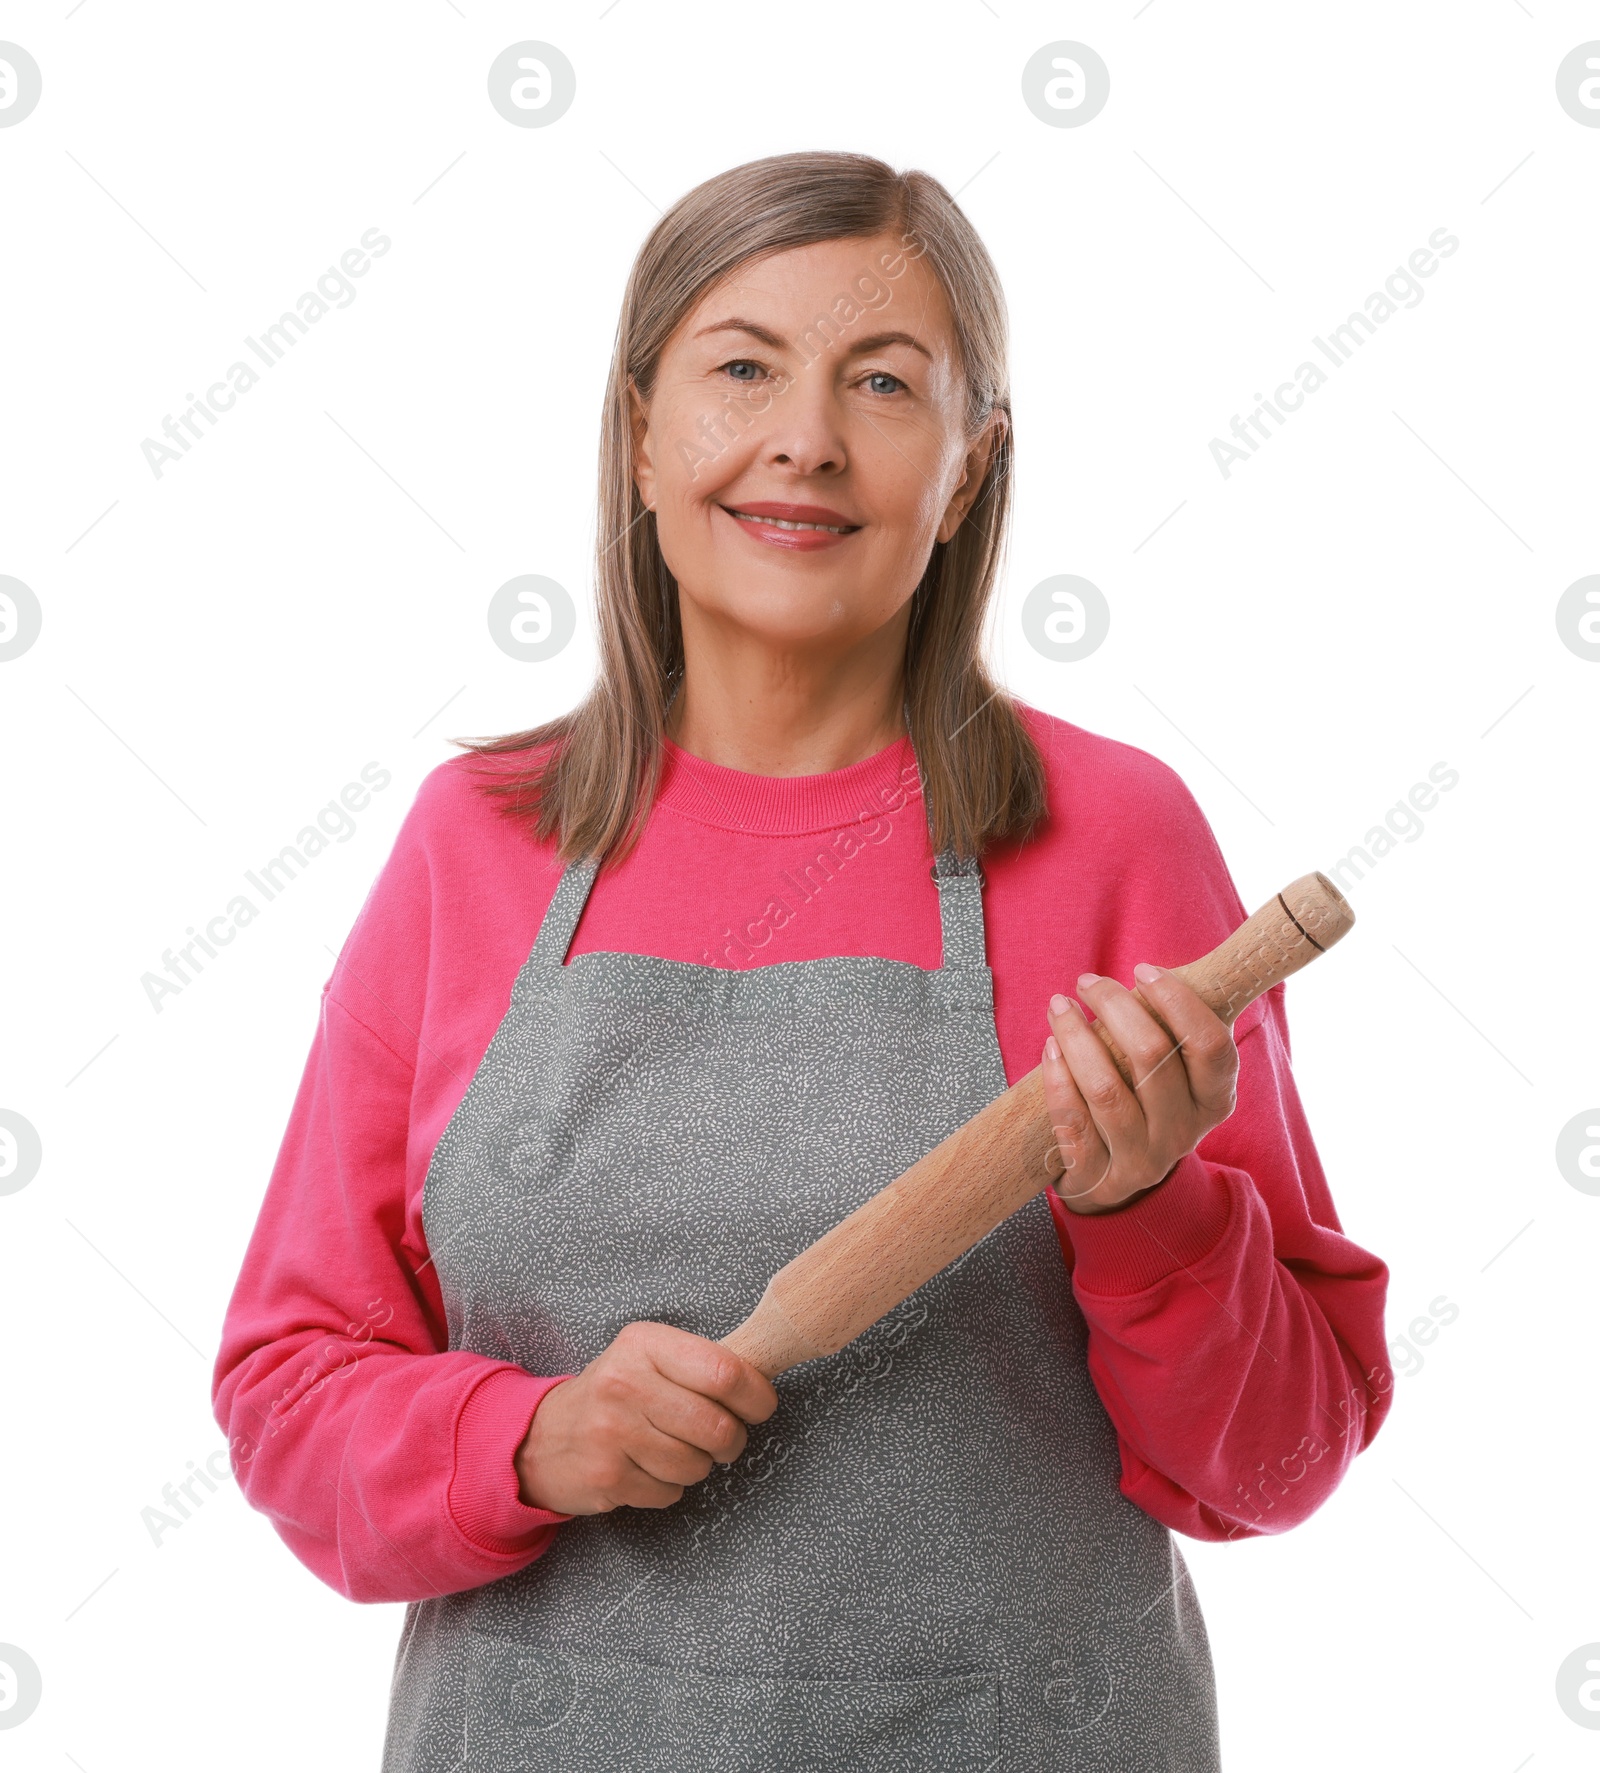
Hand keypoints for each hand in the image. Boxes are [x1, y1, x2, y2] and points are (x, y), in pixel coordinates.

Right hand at [514, 1321, 778, 1515]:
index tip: (760, 1406)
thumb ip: (701, 1362)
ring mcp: (612, 1431)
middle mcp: (625, 1382)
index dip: (756, 1395)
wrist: (544, 1435)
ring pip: (696, 1464)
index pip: (724, 1371)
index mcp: (645, 1343)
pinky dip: (669, 1487)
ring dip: (698, 1465)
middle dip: (732, 1440)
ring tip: (676, 1449)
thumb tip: (766, 1375)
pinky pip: (670, 1492)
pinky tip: (648, 1467)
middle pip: (716, 1425)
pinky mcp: (606, 1476)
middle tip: (723, 1439)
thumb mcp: (650, 1356)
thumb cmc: (616, 1393)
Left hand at [1042, 962, 1238, 1215]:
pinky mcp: (1099, 1176)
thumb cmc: (1141, 1101)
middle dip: (1114, 1005)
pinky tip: (1049, 1047)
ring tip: (1059, 1006)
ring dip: (1076, 1036)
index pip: (1210, 1044)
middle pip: (1152, 1056)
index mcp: (1214, 1100)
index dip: (1178, 1000)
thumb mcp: (1173, 1072)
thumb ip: (1172, 1028)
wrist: (1111, 1178)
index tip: (1142, 970)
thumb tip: (1152, 969)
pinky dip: (1057, 1078)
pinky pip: (1073, 1121)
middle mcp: (1185, 1133)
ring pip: (1106, 1089)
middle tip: (1086, 981)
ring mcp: (1143, 1160)